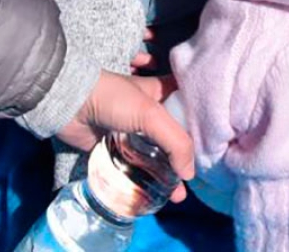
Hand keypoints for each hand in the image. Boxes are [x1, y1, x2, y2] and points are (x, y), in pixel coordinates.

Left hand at [57, 71, 194, 202]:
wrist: (70, 105)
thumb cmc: (115, 100)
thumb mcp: (151, 115)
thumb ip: (175, 142)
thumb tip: (189, 175)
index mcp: (163, 95)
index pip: (190, 106)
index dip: (204, 120)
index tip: (218, 138)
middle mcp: (151, 114)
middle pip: (174, 136)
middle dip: (186, 155)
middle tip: (199, 174)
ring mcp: (132, 133)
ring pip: (155, 155)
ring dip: (167, 173)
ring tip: (178, 194)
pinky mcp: (116, 149)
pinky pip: (135, 167)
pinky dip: (145, 179)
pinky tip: (156, 193)